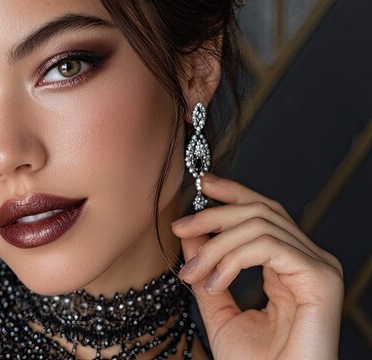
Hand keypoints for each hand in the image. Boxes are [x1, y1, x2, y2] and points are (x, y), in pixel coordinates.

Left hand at [170, 173, 343, 359]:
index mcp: (288, 265)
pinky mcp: (321, 279)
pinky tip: (216, 281)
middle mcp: (308, 261)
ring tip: (193, 274)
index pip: (263, 212)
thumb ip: (207, 271)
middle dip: (213, 215)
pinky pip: (270, 246)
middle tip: (179, 228)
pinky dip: (234, 258)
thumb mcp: (218, 310)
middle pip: (261, 210)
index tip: (202, 184)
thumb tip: (190, 235)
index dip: (233, 193)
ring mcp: (318, 267)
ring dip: (216, 246)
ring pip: (261, 225)